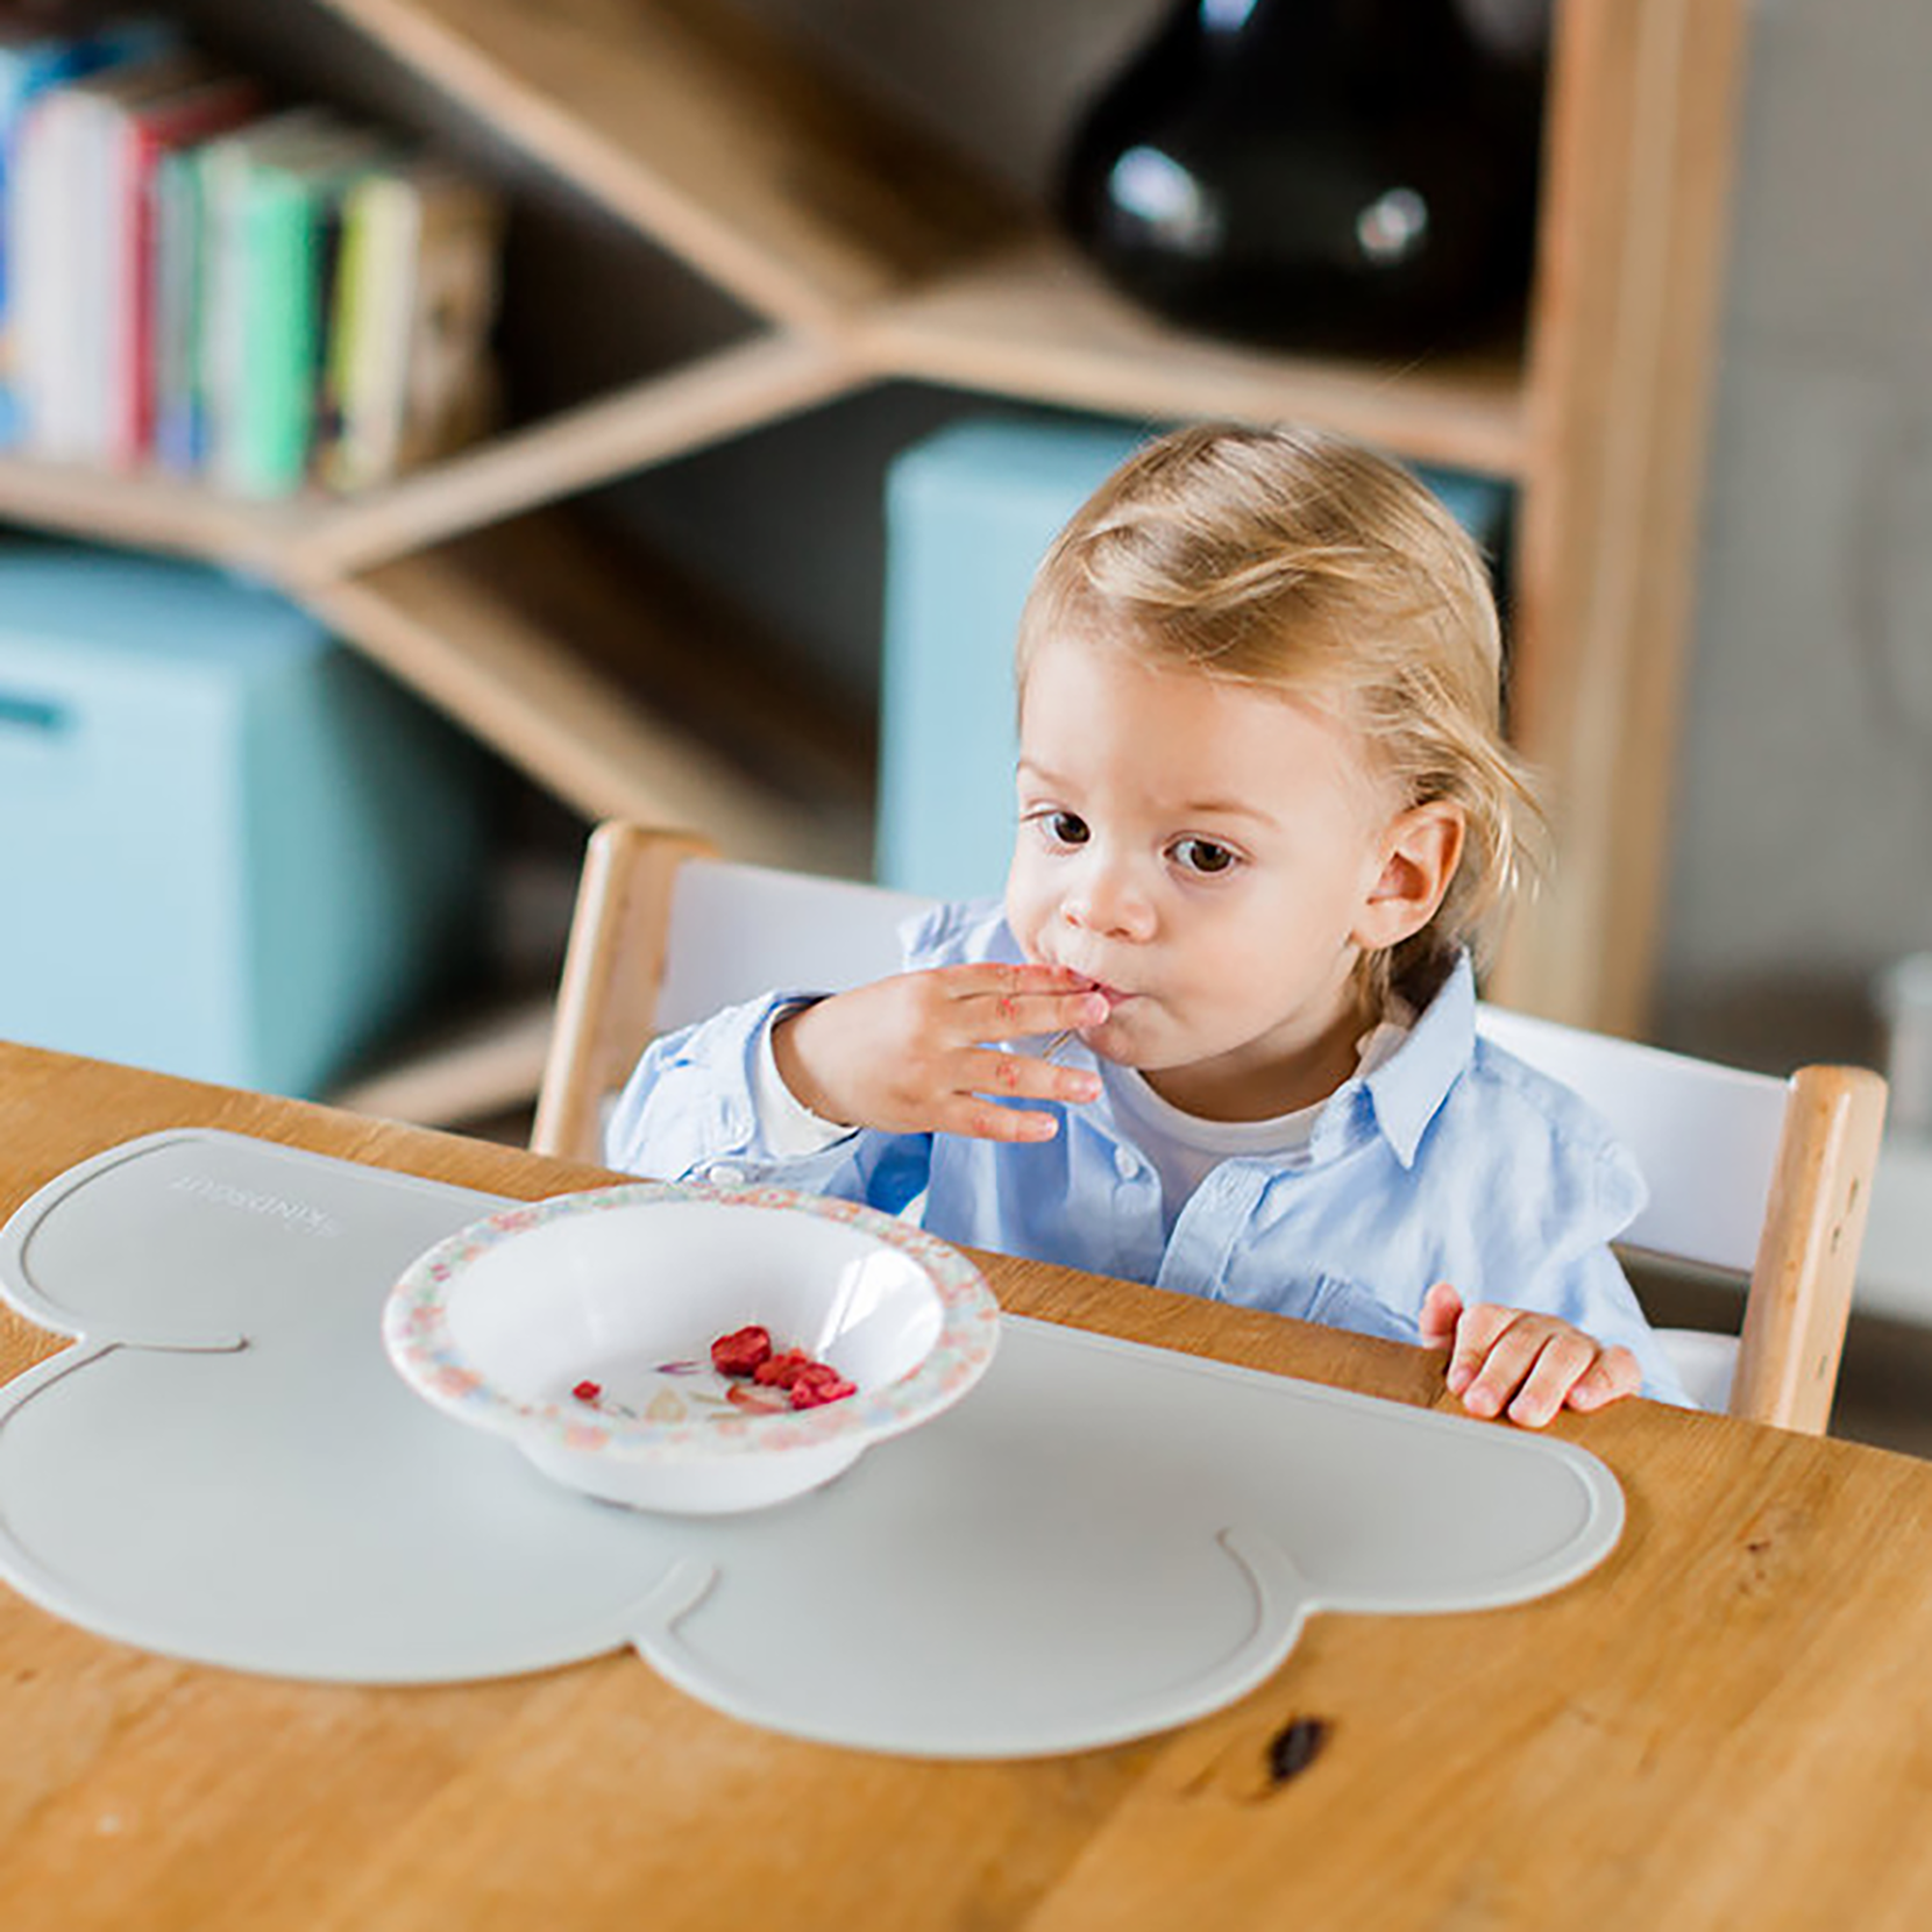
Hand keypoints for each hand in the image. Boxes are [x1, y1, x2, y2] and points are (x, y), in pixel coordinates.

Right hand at [772, 962, 1106, 1142]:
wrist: (810, 1062)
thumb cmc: (867, 1024)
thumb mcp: (911, 990)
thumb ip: (965, 990)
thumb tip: (1032, 987)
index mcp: (931, 986)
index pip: (1001, 978)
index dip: (1048, 979)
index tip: (1085, 980)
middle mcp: (932, 1024)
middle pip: (1011, 1015)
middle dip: (1061, 1013)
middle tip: (1102, 1011)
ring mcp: (929, 1069)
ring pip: (1004, 1071)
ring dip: (1054, 1079)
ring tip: (1091, 1086)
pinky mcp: (923, 1109)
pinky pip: (980, 1119)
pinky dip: (1017, 1124)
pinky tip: (1048, 1125)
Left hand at [1420, 1282, 1639, 1427]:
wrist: (1566, 1414)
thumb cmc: (1508, 1388)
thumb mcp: (1468, 1364)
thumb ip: (1444, 1330)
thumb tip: (1440, 1291)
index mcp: (1506, 1322)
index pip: (1485, 1321)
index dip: (1469, 1352)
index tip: (1458, 1385)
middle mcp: (1544, 1327)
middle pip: (1522, 1340)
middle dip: (1499, 1375)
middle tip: (1481, 1405)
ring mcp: (1582, 1344)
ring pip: (1566, 1353)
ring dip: (1543, 1384)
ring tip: (1525, 1414)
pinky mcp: (1618, 1368)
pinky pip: (1617, 1365)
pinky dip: (1600, 1381)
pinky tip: (1581, 1401)